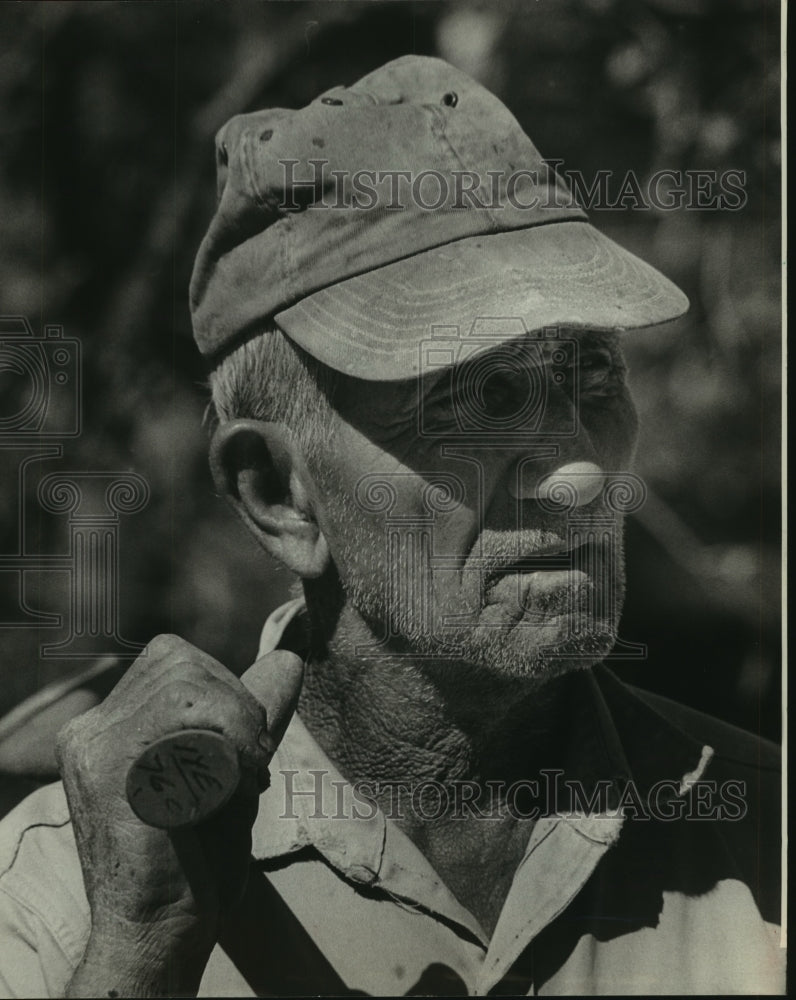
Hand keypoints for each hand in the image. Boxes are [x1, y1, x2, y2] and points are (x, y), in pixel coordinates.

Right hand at [55, 635, 302, 996]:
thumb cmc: (194, 860)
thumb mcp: (229, 770)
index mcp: (105, 726)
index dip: (224, 689)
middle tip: (248, 767)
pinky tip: (229, 788)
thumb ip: (252, 713)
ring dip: (238, 723)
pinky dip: (230, 741)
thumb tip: (290, 658)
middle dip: (235, 702)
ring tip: (241, 777)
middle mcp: (89, 729)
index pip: (173, 659)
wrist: (158, 934)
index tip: (243, 748)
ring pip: (187, 682)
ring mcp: (95, 746)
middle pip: (180, 660)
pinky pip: (190, 714)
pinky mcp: (114, 767)